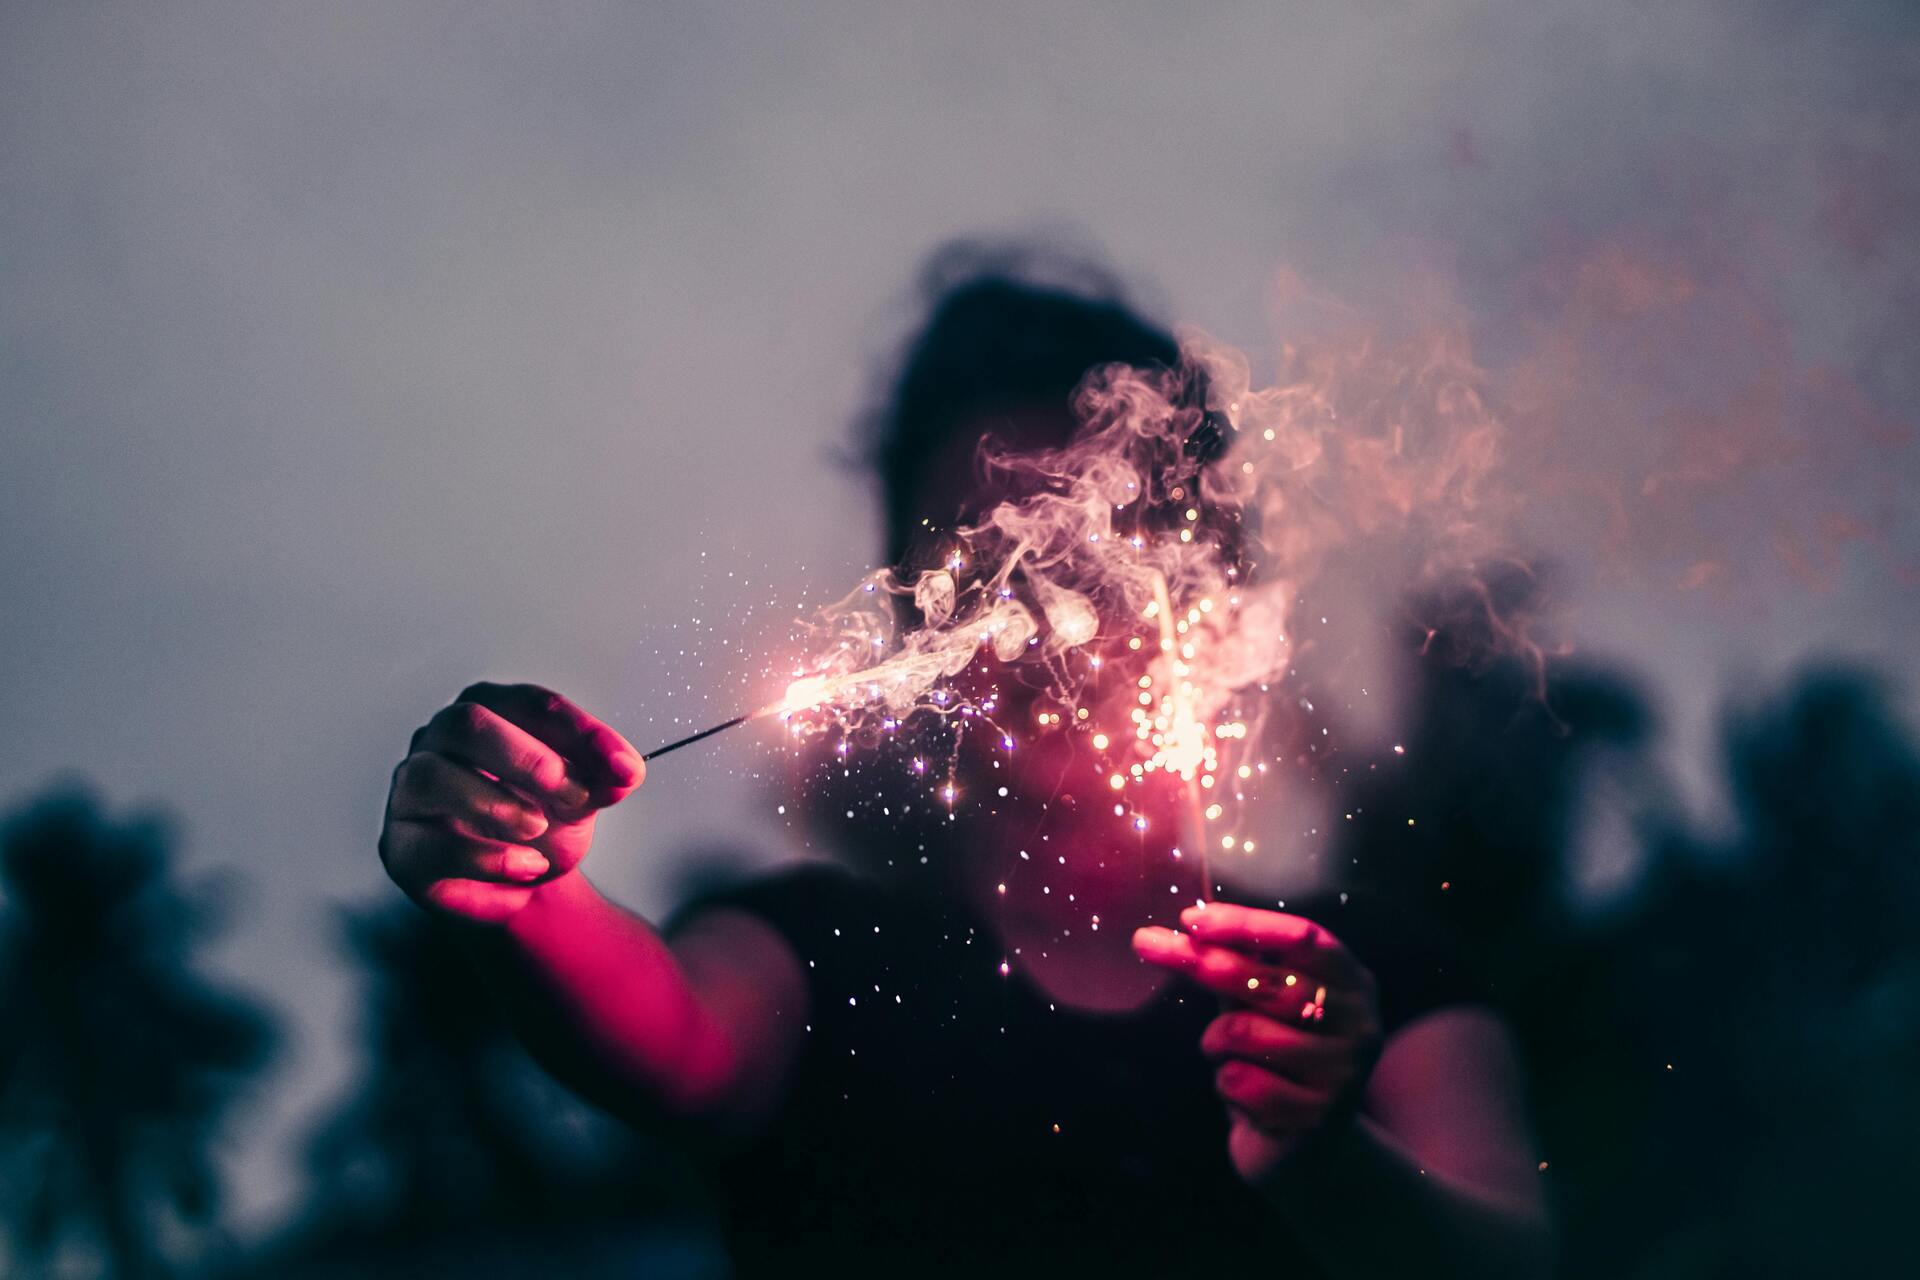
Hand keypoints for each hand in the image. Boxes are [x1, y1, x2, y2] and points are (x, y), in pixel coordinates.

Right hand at [380, 682, 642, 924]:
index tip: (625, 768)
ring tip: (539, 829)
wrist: (522, 884)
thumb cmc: (544, 822)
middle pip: (468, 723)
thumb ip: (605, 778)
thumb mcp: (585, 796)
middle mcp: (442, 739)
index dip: (581, 733)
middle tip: (573, 795)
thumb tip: (625, 771)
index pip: (531, 704)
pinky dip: (485, 855)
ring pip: (432, 775)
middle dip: (527, 759)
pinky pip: (429, 841)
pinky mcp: (401, 844)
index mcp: (493, 710)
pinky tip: (526, 865)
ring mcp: (412, 789)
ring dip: (497, 803)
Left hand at [1133, 903, 1381, 1186]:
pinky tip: (1244, 1097)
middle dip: (1202, 961)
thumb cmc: (1276, 1058)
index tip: (1190, 918)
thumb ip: (1239, 964)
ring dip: (1214, 1043)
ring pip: (1243, 1033)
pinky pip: (1239, 1081)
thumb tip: (1188, 926)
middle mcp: (1359, 1024)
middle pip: (1269, 981)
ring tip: (1226, 1058)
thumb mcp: (1262, 1003)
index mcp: (1351, 982)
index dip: (1246, 923)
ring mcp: (1343, 1074)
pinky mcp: (1317, 1119)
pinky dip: (1224, 1085)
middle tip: (1147, 943)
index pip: (1302, 937)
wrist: (1303, 1150)